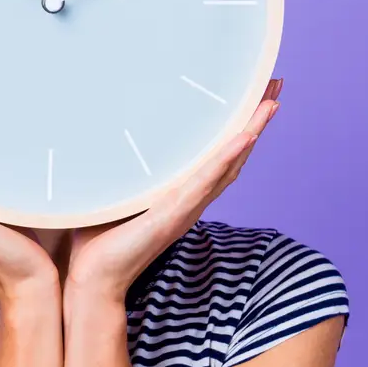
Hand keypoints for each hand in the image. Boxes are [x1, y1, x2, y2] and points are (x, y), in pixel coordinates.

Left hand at [66, 78, 282, 298]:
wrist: (93, 280)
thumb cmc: (97, 242)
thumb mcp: (112, 194)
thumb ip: (120, 170)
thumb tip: (106, 134)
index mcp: (178, 195)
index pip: (215, 157)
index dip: (236, 128)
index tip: (253, 96)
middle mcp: (190, 201)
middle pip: (233, 156)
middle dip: (254, 121)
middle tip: (274, 86)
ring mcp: (186, 208)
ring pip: (228, 165)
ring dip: (251, 132)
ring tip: (270, 102)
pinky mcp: (174, 215)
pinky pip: (206, 183)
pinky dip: (227, 158)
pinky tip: (246, 137)